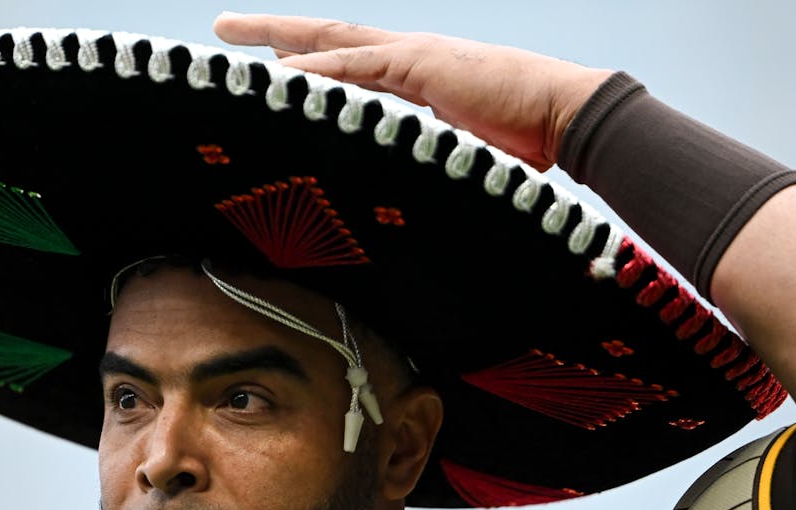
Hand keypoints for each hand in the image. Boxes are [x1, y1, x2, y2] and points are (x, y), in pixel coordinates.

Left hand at [213, 14, 610, 170]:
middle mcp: (409, 58)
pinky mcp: (418, 65)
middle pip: (329, 38)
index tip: (273, 66)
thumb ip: (432, 162)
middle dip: (275, 31)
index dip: (311, 63)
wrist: (568, 118)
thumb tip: (411, 196)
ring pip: (330, 41)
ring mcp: (412, 56)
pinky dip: (314, 67)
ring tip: (230, 34)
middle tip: (227, 28)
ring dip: (278, 37)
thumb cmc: (529, 145)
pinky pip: (354, 66)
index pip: (352, 65)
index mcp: (419, 78)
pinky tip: (277, 70)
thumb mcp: (465, 156)